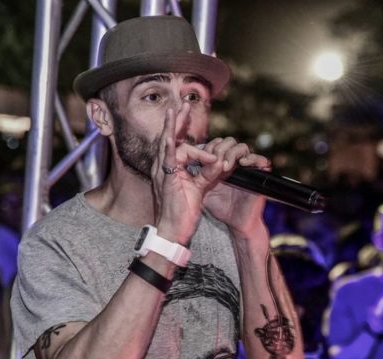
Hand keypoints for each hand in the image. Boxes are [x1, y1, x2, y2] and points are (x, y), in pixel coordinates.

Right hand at [151, 105, 220, 243]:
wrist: (174, 230)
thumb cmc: (183, 212)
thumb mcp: (199, 187)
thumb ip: (209, 173)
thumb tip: (220, 161)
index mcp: (169, 168)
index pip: (174, 143)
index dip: (180, 128)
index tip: (187, 114)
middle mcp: (161, 167)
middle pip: (168, 137)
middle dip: (176, 120)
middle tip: (182, 103)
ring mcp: (161, 173)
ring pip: (167, 144)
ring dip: (173, 127)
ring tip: (176, 111)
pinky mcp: (166, 180)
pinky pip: (168, 160)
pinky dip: (172, 147)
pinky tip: (173, 137)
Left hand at [200, 137, 271, 237]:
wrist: (236, 223)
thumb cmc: (219, 208)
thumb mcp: (202, 189)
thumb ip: (195, 176)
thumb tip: (178, 163)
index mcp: (222, 163)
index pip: (217, 144)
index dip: (209, 147)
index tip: (201, 157)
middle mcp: (235, 162)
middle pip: (229, 142)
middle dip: (219, 149)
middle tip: (213, 161)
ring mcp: (248, 167)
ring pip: (242, 147)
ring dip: (232, 154)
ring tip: (225, 166)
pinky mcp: (260, 174)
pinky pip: (261, 160)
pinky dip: (252, 159)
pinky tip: (242, 164)